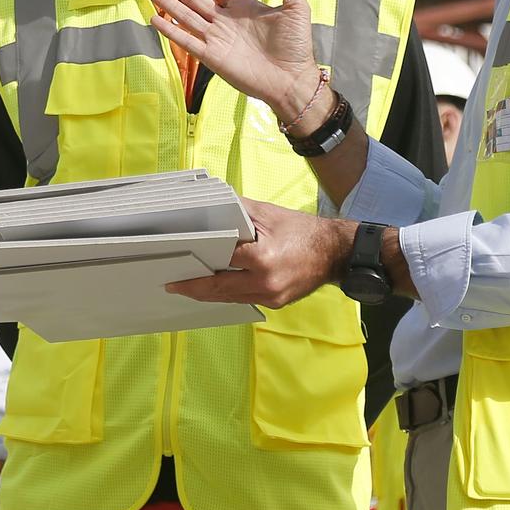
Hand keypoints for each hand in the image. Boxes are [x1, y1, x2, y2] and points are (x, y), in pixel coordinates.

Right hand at [145, 0, 320, 120]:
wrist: (292, 79)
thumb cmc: (297, 45)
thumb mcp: (296, 6)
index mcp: (241, 6)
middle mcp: (224, 20)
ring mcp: (216, 38)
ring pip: (185, 15)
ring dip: (166, 2)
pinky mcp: (212, 57)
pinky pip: (187, 41)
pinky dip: (170, 30)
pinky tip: (155, 19)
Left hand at [165, 199, 348, 307]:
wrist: (336, 253)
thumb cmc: (303, 231)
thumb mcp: (269, 214)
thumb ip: (238, 211)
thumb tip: (211, 206)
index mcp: (262, 258)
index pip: (221, 259)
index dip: (198, 260)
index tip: (178, 262)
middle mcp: (265, 282)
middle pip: (219, 288)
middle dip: (194, 287)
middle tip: (173, 284)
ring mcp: (271, 296)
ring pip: (230, 298)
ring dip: (208, 294)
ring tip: (187, 288)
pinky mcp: (276, 303)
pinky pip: (244, 300)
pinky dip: (228, 295)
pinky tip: (214, 289)